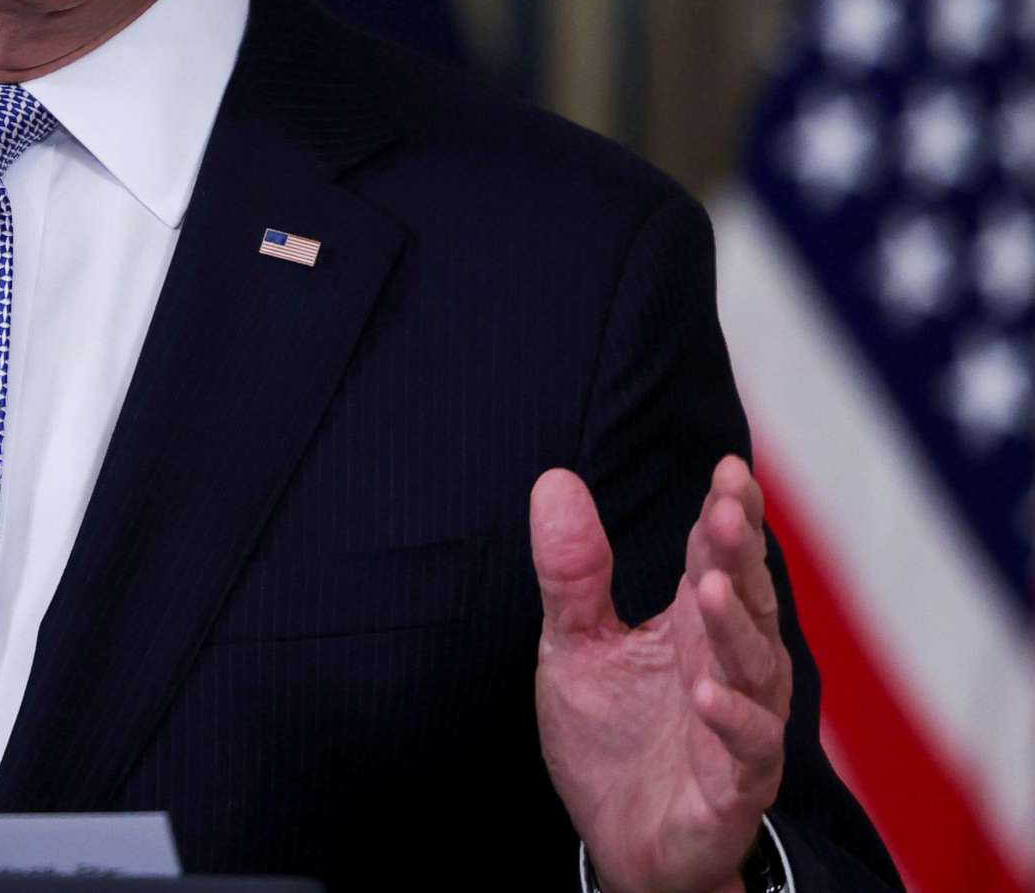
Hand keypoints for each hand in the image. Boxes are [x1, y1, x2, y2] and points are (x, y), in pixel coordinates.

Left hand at [530, 457, 787, 892]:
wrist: (621, 841)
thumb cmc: (613, 738)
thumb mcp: (575, 644)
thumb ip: (573, 571)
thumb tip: (555, 478)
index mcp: (692, 628)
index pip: (717, 558)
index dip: (729, 514)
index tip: (729, 468)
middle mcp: (727, 668)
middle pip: (744, 601)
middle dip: (739, 556)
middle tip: (728, 509)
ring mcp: (738, 727)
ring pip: (754, 669)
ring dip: (735, 629)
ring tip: (707, 588)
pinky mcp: (734, 786)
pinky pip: (746, 751)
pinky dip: (732, 721)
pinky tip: (705, 694)